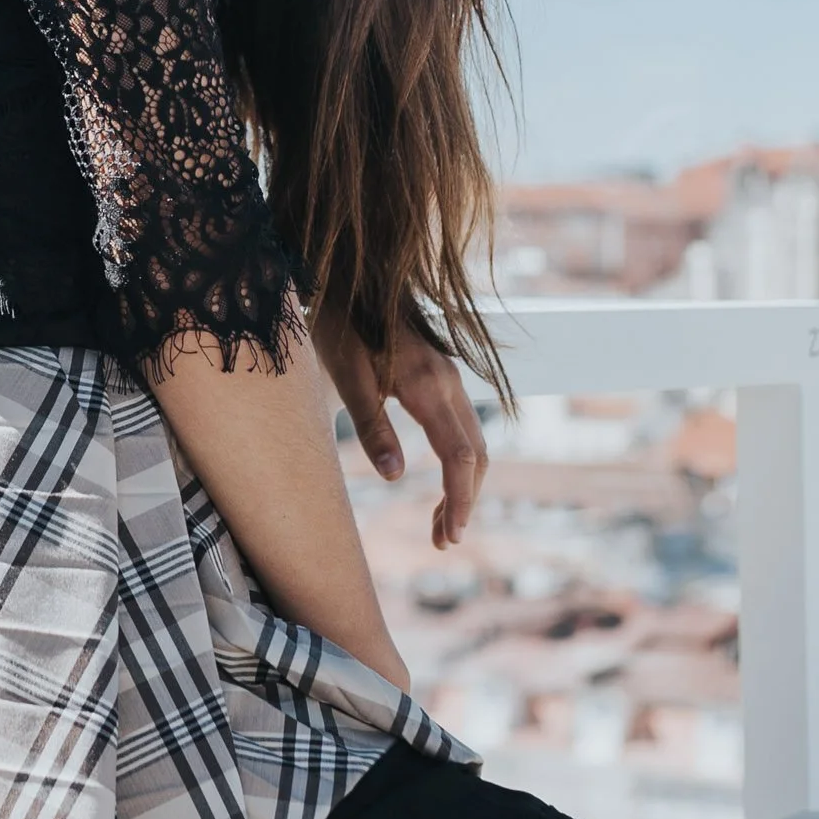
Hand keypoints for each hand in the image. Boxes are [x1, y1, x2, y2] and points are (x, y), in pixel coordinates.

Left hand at [313, 310, 487, 550]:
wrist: (352, 278)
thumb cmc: (342, 324)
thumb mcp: (347, 377)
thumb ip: (373, 426)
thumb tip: (396, 477)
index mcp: (428, 386)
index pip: (460, 456)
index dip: (460, 499)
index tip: (453, 535)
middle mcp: (449, 382)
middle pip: (476, 454)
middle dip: (464, 501)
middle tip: (443, 541)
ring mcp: (449, 377)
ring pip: (474, 442)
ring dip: (464, 485)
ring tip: (440, 524)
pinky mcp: (441, 376)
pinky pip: (463, 427)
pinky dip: (459, 463)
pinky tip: (443, 481)